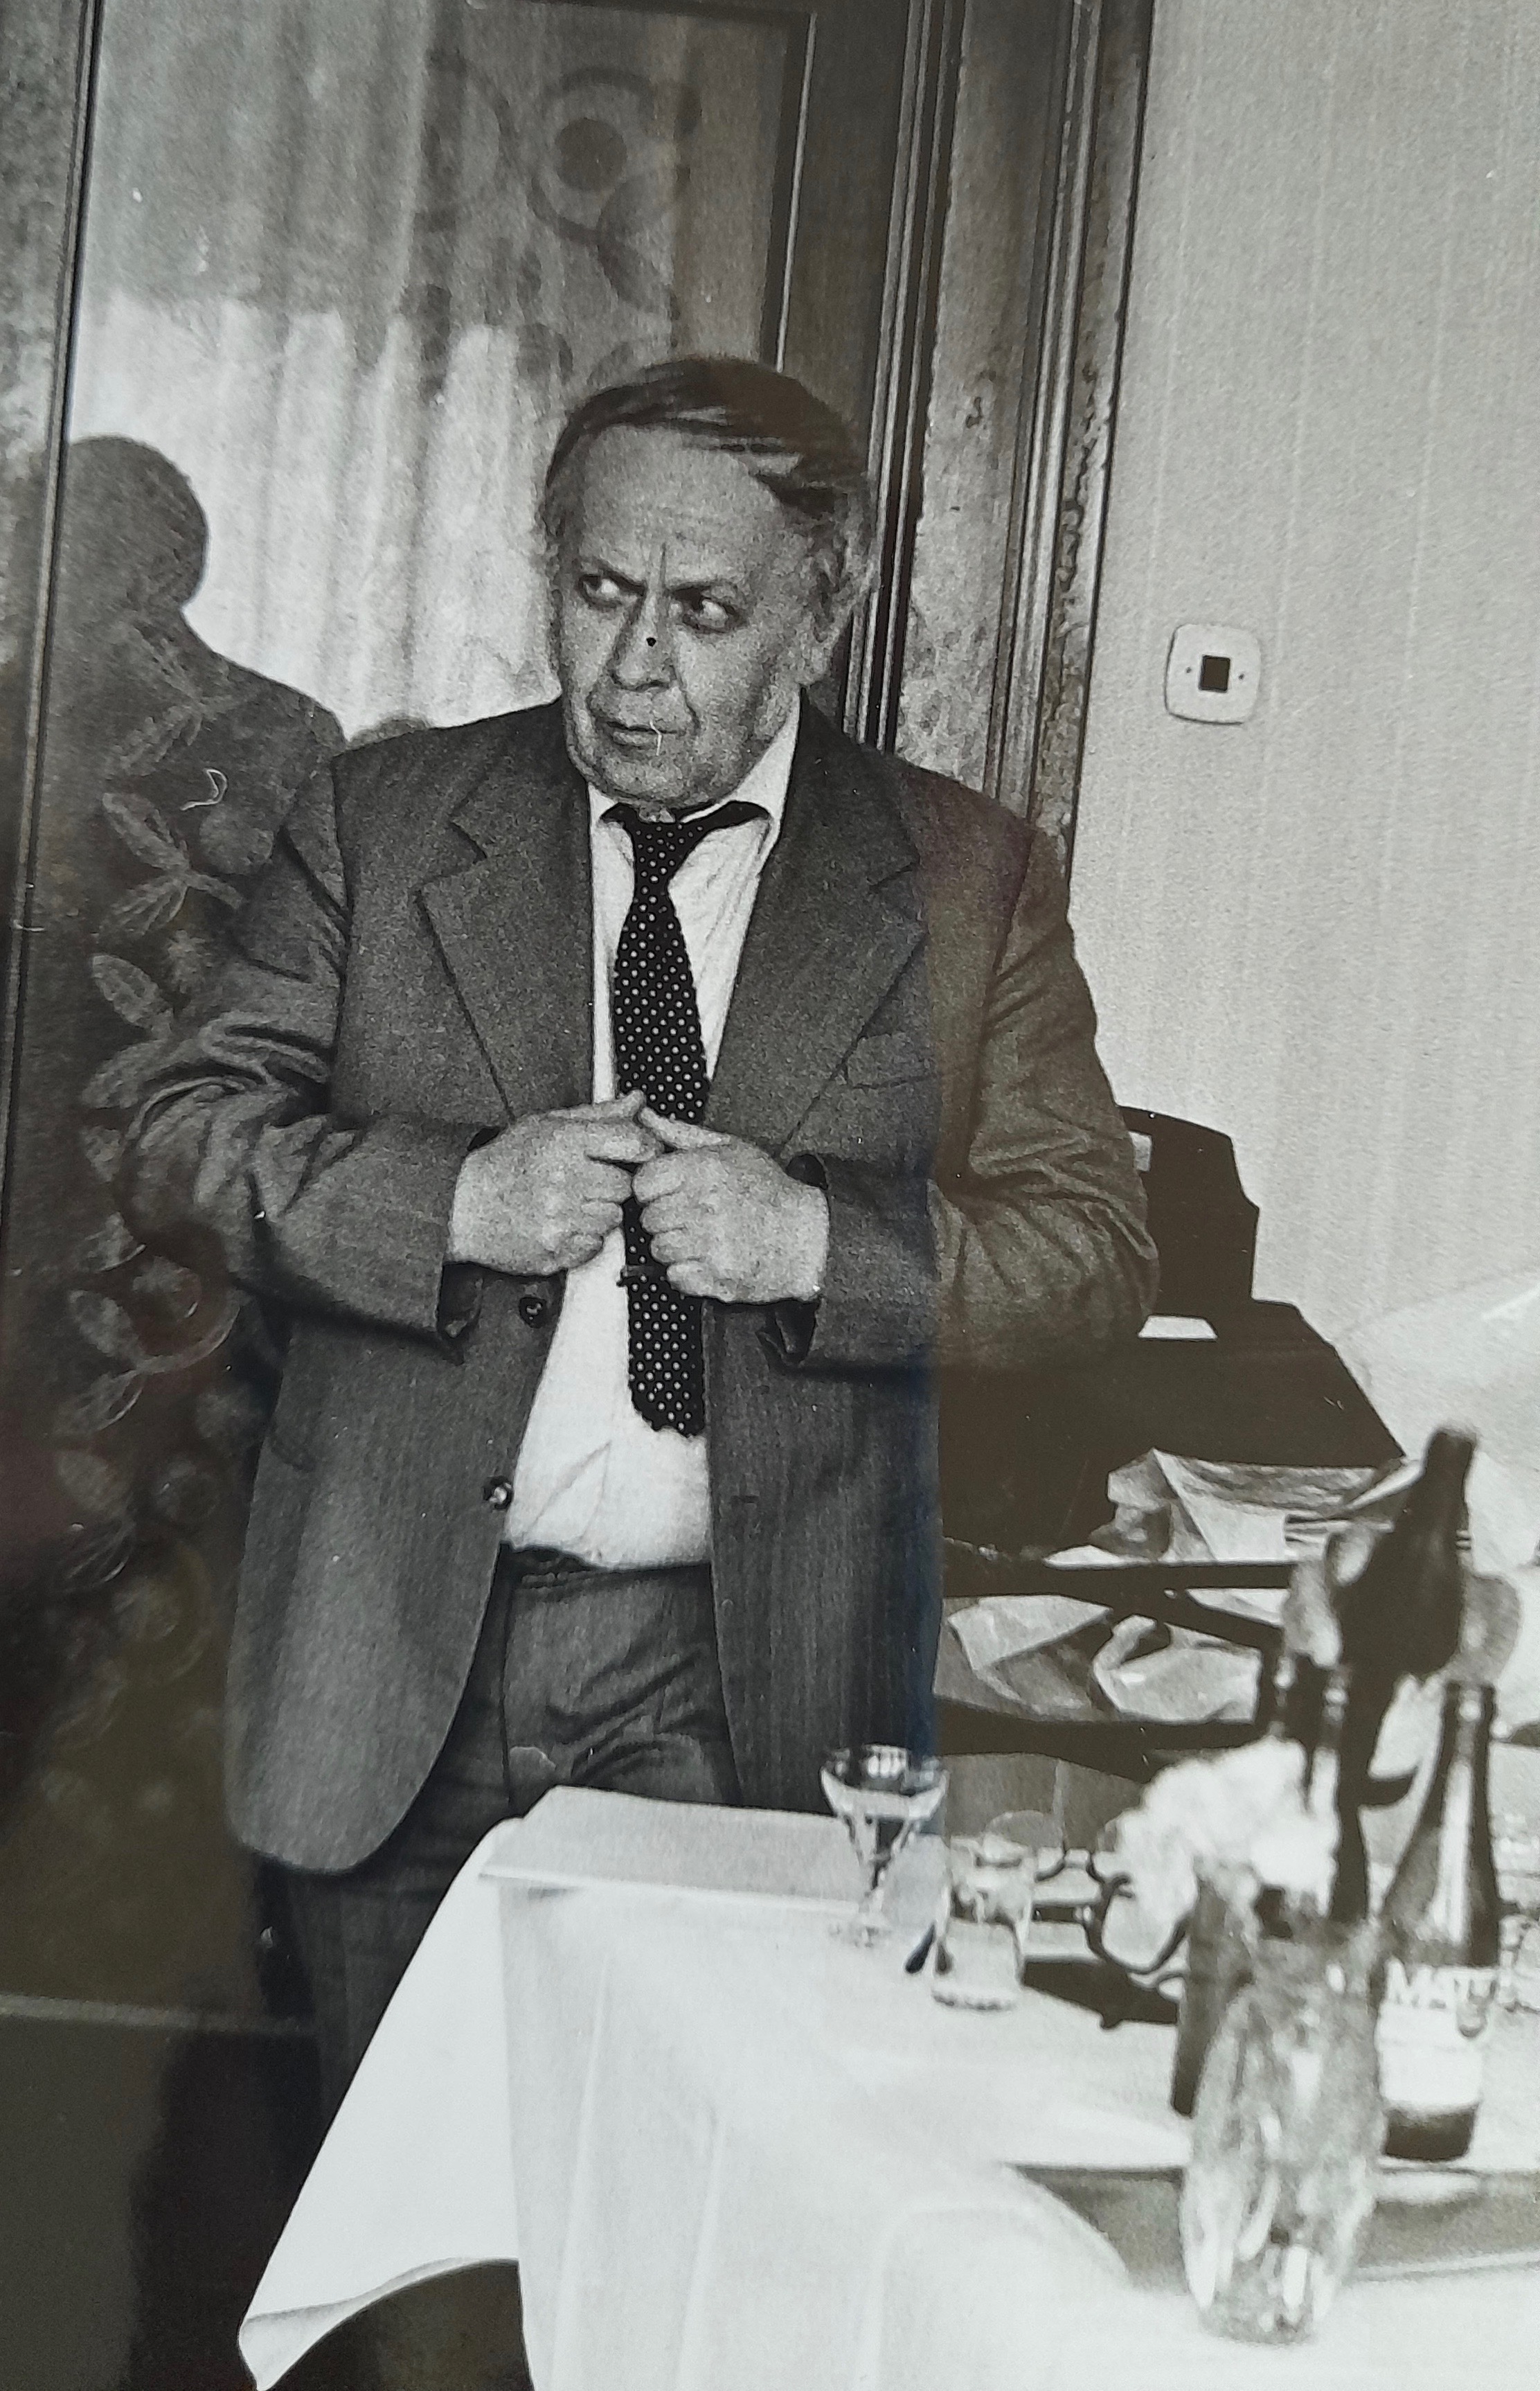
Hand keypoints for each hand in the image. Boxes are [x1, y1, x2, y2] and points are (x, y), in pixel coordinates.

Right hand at [448, 1091, 659, 1275]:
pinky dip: (586, 1237)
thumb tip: (638, 1101)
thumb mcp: (548, 1125)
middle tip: (589, 1180)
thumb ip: (599, 1115)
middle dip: (613, 1183)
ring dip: (600, 1211)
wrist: (462, 1205)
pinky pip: (596, 1245)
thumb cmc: (505, 1163)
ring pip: (614, 1218)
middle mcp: (564, 1181)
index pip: (633, 1143)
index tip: (638, 1152)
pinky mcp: (556, 1250)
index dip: (643, 1148)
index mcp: (564, 1142)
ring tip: (571, 1202)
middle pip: (626, 1186)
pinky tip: (563, 1223)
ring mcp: (560, 1219)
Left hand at [632, 1110, 828, 1303]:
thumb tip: (643, 1117)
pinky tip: (707, 1258)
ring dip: (674, 1246)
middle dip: (664, 1219)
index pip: (643, 1183)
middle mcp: (705, 1205)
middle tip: (690, 1217)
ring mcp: (710, 1243)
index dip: (652, 1190)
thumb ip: (681, 1134)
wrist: (808, 1237)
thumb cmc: (769, 1192)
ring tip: (700, 1238)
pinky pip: (676, 1276)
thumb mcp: (730, 1149)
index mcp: (704, 1170)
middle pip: (649, 1218)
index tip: (668, 1193)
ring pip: (659, 1248)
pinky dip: (687, 1272)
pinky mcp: (716, 1275)